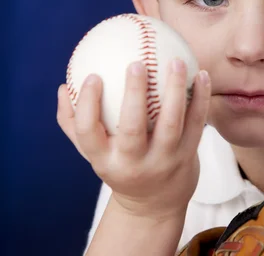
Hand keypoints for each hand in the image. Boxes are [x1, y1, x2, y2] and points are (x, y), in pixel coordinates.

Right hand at [57, 59, 210, 219]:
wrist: (155, 202)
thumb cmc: (119, 164)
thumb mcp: (93, 152)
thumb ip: (74, 122)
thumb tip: (63, 87)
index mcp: (105, 160)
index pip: (89, 133)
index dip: (88, 105)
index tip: (92, 76)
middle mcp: (133, 163)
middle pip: (132, 130)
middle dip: (134, 95)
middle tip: (136, 62)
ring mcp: (163, 161)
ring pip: (171, 124)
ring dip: (175, 90)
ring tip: (176, 61)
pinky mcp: (188, 156)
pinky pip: (196, 123)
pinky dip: (200, 98)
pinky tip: (201, 74)